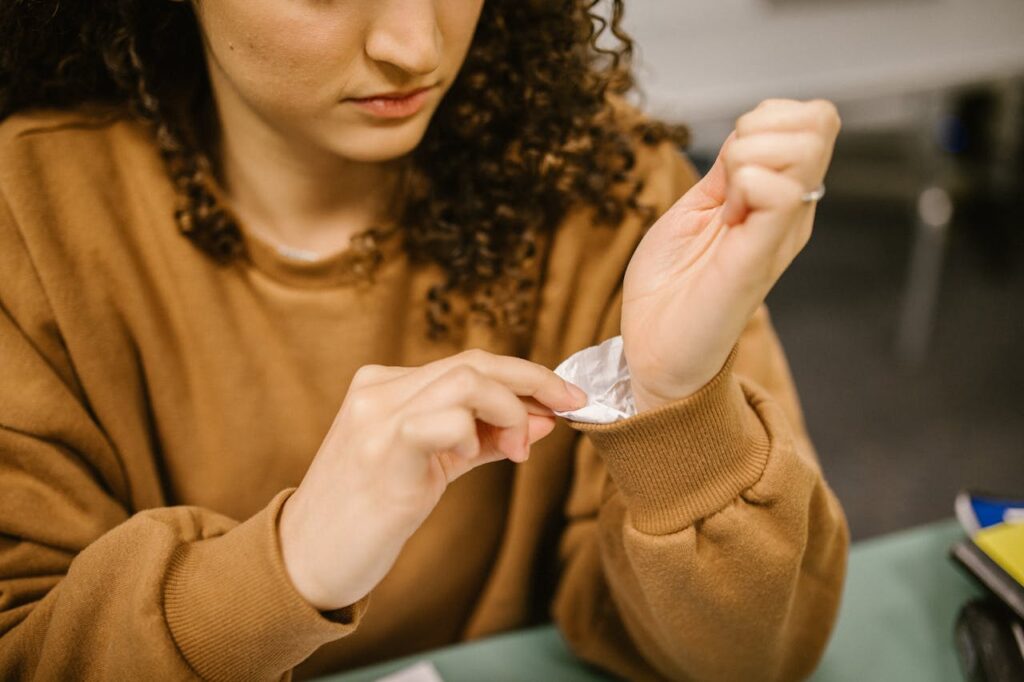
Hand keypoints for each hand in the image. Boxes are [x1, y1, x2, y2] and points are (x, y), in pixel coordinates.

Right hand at [277, 350, 587, 610]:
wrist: (305, 560)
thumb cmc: (368, 514)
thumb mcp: (431, 466)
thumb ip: (484, 439)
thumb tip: (545, 419)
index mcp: (386, 385)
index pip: (470, 363)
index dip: (526, 376)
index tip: (565, 397)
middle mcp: (379, 390)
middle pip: (475, 362)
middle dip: (535, 380)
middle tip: (570, 407)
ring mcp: (376, 416)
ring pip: (467, 380)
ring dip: (511, 411)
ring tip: (518, 450)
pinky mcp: (382, 450)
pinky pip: (444, 419)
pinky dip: (474, 434)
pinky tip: (472, 458)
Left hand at [621, 99, 840, 410]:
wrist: (655, 346)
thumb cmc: (671, 284)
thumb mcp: (697, 206)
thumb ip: (728, 169)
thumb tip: (751, 128)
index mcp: (780, 196)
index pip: (810, 118)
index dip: (765, 119)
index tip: (726, 168)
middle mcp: (793, 211)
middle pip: (818, 121)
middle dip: (758, 129)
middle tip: (725, 183)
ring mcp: (782, 231)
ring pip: (805, 144)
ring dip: (747, 155)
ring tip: (724, 204)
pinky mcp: (761, 255)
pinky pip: (779, 190)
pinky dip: (742, 184)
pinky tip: (725, 219)